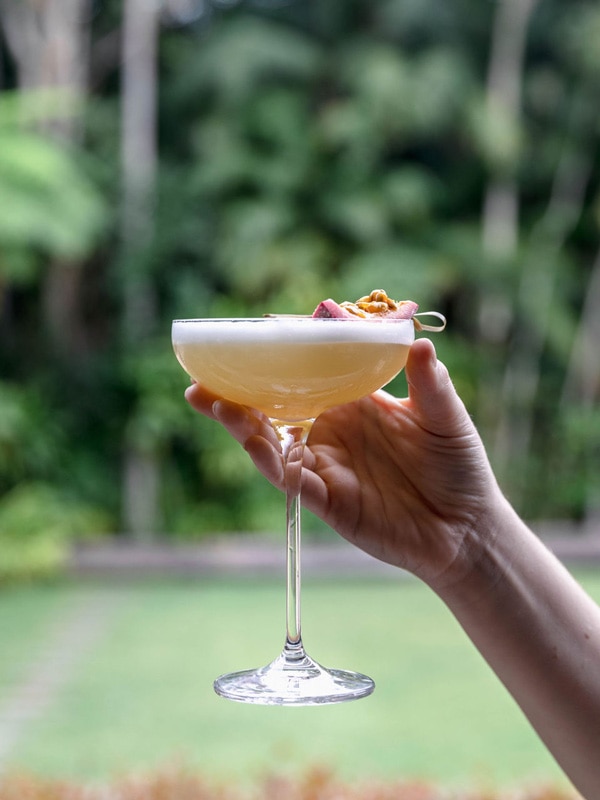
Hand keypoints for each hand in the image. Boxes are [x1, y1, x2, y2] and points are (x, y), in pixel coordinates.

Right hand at [185, 339, 503, 590]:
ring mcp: (326, 466)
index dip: (278, 360)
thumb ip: (429, 382)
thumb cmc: (457, 467)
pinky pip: (294, 481)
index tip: (248, 339)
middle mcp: (332, 431)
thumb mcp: (445, 416)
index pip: (308, 375)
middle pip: (276, 409)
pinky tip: (254, 443)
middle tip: (201, 376)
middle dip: (237, 394)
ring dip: (242, 426)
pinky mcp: (328, 501)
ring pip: (274, 444)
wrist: (466, 527)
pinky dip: (272, 462)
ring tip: (214, 402)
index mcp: (354, 403)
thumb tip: (417, 339)